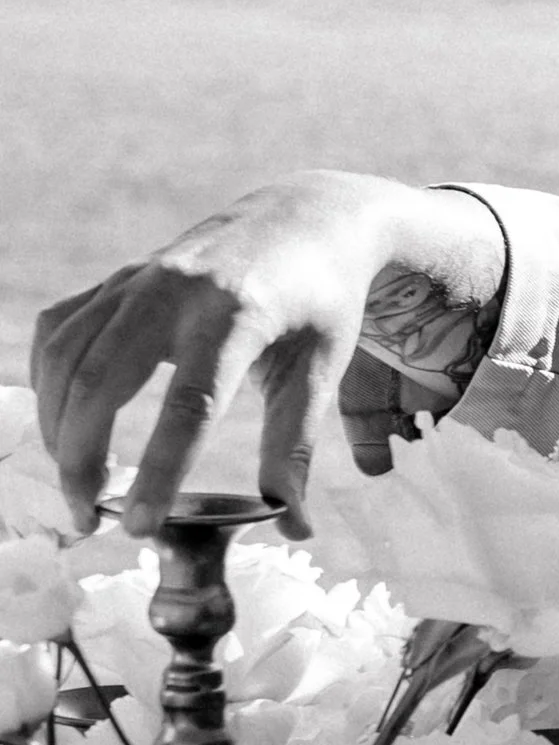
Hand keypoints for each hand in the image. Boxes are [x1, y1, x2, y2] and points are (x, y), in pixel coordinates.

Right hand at [31, 175, 502, 539]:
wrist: (305, 218)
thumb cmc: (321, 303)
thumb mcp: (321, 371)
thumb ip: (296, 450)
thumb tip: (292, 525)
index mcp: (234, 315)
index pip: (187, 407)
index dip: (158, 471)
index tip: (139, 526)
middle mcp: (173, 291)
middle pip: (98, 381)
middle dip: (80, 459)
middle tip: (91, 521)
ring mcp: (136, 280)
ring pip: (65, 356)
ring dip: (58, 427)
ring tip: (80, 486)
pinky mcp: (117, 280)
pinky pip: (61, 331)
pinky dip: (51, 383)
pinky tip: (66, 426)